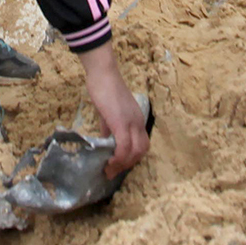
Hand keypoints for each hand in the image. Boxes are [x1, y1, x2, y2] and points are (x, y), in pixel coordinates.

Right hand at [79, 44, 148, 178]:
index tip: (118, 165)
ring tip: (109, 170)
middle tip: (112, 171)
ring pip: (135, 152)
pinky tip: (108, 162)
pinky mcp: (120, 122)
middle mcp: (138, 122)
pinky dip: (118, 158)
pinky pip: (124, 146)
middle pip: (142, 151)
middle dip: (127, 165)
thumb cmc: (104, 88)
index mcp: (137, 120)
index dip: (132, 158)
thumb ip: (109, 127)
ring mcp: (131, 122)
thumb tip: (106, 141)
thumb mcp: (108, 112)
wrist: (103, 73)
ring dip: (122, 165)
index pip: (142, 145)